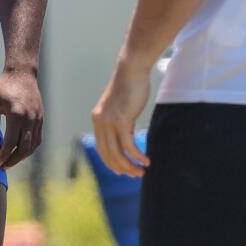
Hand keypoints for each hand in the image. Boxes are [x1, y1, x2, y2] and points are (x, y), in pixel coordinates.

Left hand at [0, 69, 43, 167]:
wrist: (22, 73)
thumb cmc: (4, 86)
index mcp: (16, 114)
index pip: (11, 142)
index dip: (4, 154)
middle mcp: (30, 119)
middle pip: (24, 148)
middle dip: (13, 159)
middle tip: (3, 166)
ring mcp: (38, 119)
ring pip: (33, 145)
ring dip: (22, 156)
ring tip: (11, 160)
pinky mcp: (41, 119)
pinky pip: (38, 139)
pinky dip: (30, 148)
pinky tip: (20, 151)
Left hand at [91, 59, 151, 177]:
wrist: (131, 70)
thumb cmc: (130, 88)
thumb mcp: (123, 110)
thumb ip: (122, 124)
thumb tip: (128, 141)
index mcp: (98, 119)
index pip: (101, 148)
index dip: (111, 162)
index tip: (123, 171)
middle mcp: (100, 121)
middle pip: (108, 154)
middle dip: (122, 168)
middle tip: (136, 175)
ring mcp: (109, 121)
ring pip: (117, 153)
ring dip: (130, 165)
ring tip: (142, 171)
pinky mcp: (121, 120)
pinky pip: (128, 146)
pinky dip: (137, 156)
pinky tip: (146, 161)